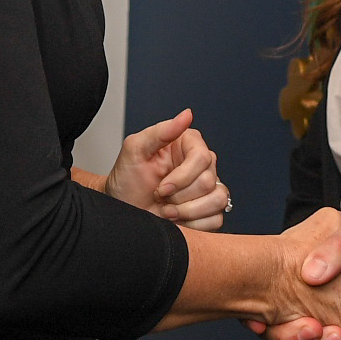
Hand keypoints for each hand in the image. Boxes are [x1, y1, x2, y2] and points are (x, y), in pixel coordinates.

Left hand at [99, 108, 229, 229]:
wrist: (122, 210)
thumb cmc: (126, 180)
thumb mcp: (135, 150)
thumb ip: (161, 131)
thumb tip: (186, 114)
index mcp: (188, 145)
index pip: (202, 158)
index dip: (182, 177)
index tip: (161, 187)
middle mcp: (202, 165)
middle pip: (208, 181)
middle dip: (179, 196)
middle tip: (160, 197)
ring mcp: (208, 189)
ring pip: (218, 200)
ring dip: (187, 212)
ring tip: (168, 211)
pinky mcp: (209, 211)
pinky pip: (216, 220)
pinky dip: (194, 225)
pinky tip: (178, 220)